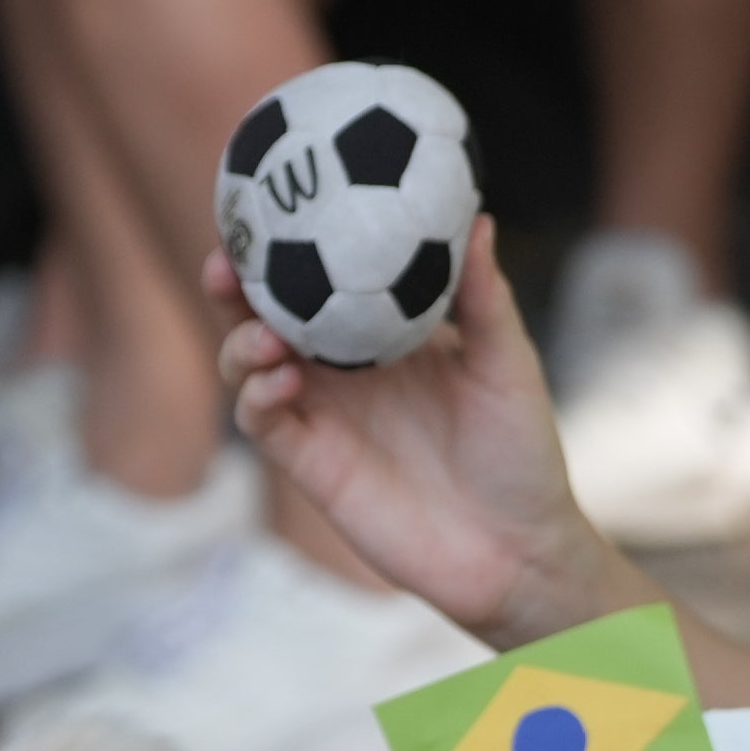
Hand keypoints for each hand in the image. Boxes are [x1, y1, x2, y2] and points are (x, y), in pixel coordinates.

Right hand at [215, 218, 615, 647]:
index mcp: (384, 333)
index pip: (323, 275)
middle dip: (237, 284)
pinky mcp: (312, 465)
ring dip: (240, 342)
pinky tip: (279, 382)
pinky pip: (264, 423)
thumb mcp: (508, 367)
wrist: (516, 551)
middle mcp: (343, 369)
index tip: (270, 199)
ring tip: (264, 334)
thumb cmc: (522, 454)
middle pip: (267, 314)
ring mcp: (323, 415)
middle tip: (227, 258)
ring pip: (250, 365)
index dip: (288, 240)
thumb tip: (479, 220)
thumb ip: (485, 299)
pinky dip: (257, 397)